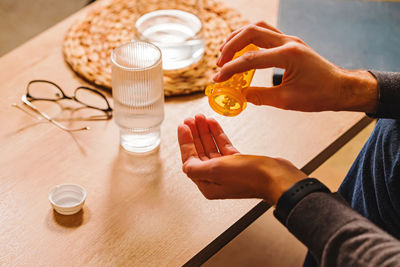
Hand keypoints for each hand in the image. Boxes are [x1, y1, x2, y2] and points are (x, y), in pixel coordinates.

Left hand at [177, 114, 306, 204]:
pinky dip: (218, 134)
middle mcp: (215, 178)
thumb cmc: (249, 177)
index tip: (182, 127)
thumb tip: (185, 164)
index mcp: (207, 184)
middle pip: (199, 152)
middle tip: (190, 119)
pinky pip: (223, 146)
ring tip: (200, 117)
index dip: (185, 142)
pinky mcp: (238, 162)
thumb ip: (196, 168)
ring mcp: (227, 170)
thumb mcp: (216, 171)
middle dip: (194, 134)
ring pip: (211, 147)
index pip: (189, 160)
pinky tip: (213, 123)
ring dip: (205, 132)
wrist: (276, 177)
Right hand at [214, 21, 377, 112]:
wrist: (340, 88)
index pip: (250, 58)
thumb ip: (260, 96)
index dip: (230, 69)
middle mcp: (288, 42)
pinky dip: (250, 39)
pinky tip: (243, 49)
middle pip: (251, 33)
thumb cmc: (319, 95)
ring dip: (239, 38)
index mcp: (288, 55)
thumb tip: (241, 96)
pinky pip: (266, 33)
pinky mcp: (290, 43)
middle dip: (230, 46)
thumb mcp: (286, 100)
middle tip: (219, 63)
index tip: (217, 79)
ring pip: (258, 28)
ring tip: (225, 52)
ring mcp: (290, 40)